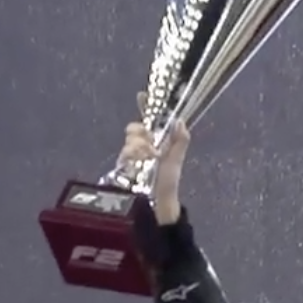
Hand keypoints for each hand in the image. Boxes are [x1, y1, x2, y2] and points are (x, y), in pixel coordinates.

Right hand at [120, 106, 192, 223]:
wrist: (158, 206)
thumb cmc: (168, 185)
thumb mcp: (175, 161)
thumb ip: (180, 141)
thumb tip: (180, 120)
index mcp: (157, 141)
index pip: (149, 119)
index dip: (146, 105)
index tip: (141, 95)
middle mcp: (143, 146)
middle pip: (134, 128)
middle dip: (139, 132)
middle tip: (148, 143)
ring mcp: (132, 156)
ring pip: (129, 140)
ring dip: (137, 145)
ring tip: (146, 157)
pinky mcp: (123, 167)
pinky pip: (122, 153)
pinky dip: (131, 154)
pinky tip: (137, 160)